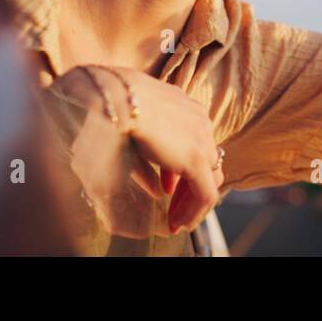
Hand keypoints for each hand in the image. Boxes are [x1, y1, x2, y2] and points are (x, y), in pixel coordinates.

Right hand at [51, 66, 224, 237]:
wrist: (114, 98)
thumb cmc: (112, 109)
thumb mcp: (131, 132)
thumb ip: (147, 161)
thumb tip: (157, 189)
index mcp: (184, 107)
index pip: (194, 143)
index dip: (178, 171)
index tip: (166, 188)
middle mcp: (199, 119)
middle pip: (206, 161)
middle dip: (188, 188)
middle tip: (173, 209)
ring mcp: (202, 137)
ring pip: (209, 179)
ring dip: (191, 203)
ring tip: (176, 220)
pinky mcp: (197, 158)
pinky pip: (205, 193)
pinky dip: (194, 211)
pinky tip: (179, 222)